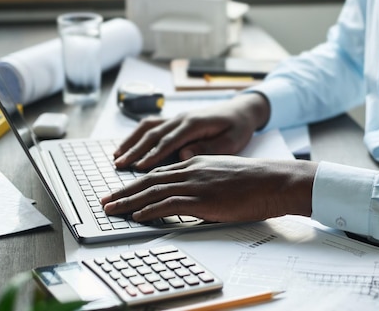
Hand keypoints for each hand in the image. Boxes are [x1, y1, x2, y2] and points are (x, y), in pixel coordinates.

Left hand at [101, 155, 316, 222]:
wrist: (273, 180)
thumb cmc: (254, 180)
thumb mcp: (223, 172)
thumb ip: (203, 178)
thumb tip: (191, 193)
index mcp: (195, 162)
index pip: (158, 172)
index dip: (136, 182)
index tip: (121, 190)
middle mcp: (191, 169)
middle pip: (148, 180)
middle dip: (123, 191)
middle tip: (105, 201)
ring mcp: (196, 184)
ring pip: (152, 191)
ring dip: (128, 202)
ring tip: (111, 210)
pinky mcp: (202, 199)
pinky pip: (168, 203)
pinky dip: (149, 210)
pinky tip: (137, 216)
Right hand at [114, 92, 269, 170]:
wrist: (242, 110)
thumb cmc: (238, 128)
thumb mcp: (232, 141)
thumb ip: (208, 148)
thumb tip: (184, 155)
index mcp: (195, 124)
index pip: (169, 141)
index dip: (153, 155)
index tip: (139, 168)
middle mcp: (182, 118)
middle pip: (153, 134)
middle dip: (134, 150)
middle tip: (119, 165)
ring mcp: (177, 117)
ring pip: (148, 128)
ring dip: (131, 142)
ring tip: (116, 158)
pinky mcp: (175, 119)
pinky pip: (151, 125)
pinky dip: (136, 136)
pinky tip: (126, 147)